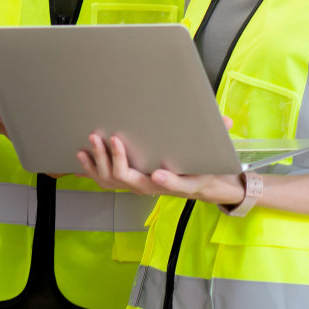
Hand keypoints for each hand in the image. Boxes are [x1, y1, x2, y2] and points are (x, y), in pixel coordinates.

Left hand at [77, 133, 247, 206]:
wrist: (197, 184)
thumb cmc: (202, 167)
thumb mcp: (213, 155)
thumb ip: (217, 137)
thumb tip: (226, 121)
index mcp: (176, 182)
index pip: (169, 184)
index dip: (166, 181)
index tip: (159, 173)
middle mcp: (153, 187)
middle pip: (129, 179)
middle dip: (116, 160)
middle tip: (110, 138)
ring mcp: (137, 186)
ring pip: (112, 181)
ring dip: (99, 163)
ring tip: (91, 143)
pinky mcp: (127, 182)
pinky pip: (105, 180)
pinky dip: (92, 169)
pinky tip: (82, 155)